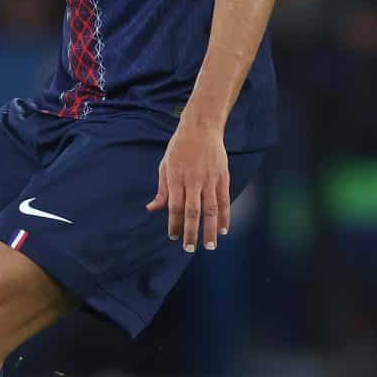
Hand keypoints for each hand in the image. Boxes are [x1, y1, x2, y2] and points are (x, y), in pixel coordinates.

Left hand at [145, 119, 231, 252]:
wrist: (201, 128)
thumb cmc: (179, 148)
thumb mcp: (165, 166)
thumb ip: (162, 190)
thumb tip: (152, 208)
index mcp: (176, 178)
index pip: (174, 207)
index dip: (173, 223)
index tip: (173, 237)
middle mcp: (193, 181)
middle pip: (193, 212)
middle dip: (191, 232)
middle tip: (190, 249)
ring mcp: (210, 180)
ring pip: (211, 209)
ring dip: (210, 229)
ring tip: (209, 246)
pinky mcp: (223, 177)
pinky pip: (224, 201)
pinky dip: (225, 217)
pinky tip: (222, 230)